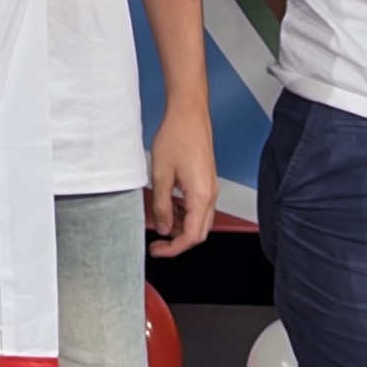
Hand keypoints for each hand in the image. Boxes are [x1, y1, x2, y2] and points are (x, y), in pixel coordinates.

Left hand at [146, 106, 217, 257]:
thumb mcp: (160, 175)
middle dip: (177, 241)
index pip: (191, 236)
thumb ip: (162, 205)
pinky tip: (166, 206)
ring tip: (157, 220)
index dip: (173, 248)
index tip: (156, 251)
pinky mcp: (206, 182)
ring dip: (179, 226)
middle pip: (199, 232)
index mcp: (201, 196)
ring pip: (199, 220)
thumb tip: (162, 228)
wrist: (189, 115)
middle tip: (156, 243)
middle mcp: (210, 195)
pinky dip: (183, 213)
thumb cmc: (176, 138)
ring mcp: (210, 188)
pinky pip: (198, 207)